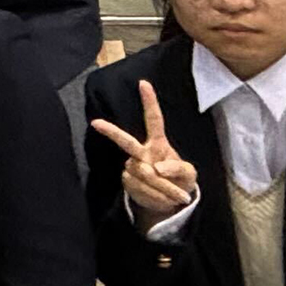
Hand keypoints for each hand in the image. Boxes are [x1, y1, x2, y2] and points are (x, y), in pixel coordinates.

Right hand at [89, 79, 200, 228]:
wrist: (170, 202)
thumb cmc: (181, 181)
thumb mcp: (189, 174)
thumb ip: (177, 168)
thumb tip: (157, 168)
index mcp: (158, 143)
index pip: (153, 119)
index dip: (149, 102)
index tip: (143, 83)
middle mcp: (142, 152)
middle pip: (126, 141)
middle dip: (111, 132)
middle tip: (95, 123)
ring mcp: (132, 167)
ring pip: (142, 174)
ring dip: (162, 188)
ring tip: (175, 195)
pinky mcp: (127, 181)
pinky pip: (140, 188)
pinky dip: (155, 196)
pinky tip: (162, 199)